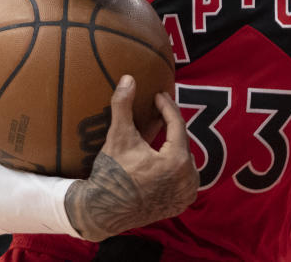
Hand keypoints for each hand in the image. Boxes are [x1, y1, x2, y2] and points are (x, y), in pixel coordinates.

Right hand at [64, 76, 198, 241]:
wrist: (102, 211)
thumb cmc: (111, 173)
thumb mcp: (118, 137)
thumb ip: (123, 105)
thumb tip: (128, 78)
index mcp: (177, 161)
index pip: (177, 125)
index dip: (167, 107)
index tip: (158, 96)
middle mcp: (188, 179)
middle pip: (181, 141)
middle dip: (170, 124)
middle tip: (160, 109)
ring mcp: (186, 194)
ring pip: (184, 158)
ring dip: (175, 144)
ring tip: (163, 129)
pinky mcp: (180, 204)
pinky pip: (183, 176)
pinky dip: (176, 164)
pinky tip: (164, 154)